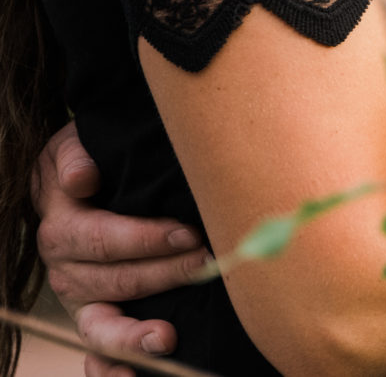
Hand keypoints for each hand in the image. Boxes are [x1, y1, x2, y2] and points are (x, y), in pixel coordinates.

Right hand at [31, 124, 200, 376]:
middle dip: (162, 274)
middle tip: (207, 264)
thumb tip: (83, 179)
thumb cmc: (95, 159)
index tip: (189, 234)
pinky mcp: (96, 319)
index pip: (100, 239)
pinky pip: (95, 354)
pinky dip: (110, 369)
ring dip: (134, 333)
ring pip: (100, 324)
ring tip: (168, 337)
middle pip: (111, 280)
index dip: (143, 239)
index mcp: (63, 226)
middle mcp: (67, 268)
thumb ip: (75, 156)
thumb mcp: (77, 147)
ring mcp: (81, 298)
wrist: (85, 177)